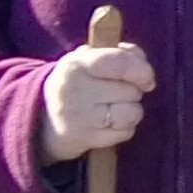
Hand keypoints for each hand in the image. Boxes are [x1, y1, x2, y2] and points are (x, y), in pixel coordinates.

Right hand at [37, 38, 155, 165]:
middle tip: (116, 93)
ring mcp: (80, 117)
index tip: (147, 78)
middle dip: (133, 91)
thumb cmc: (78, 83)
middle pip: (131, 91)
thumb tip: (141, 60)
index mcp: (75, 65)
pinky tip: (109, 123)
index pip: (119, 63)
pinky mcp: (87, 139)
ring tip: (116, 108)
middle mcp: (75, 91)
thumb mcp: (88, 60)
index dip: (141, 70)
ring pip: (132, 113)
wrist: (46, 119)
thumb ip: (119, 53)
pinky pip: (126, 132)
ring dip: (132, 111)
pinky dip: (125, 128)